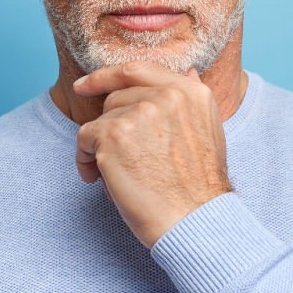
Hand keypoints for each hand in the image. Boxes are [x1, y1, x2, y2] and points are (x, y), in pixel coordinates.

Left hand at [71, 62, 230, 247]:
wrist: (194, 222)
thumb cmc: (199, 189)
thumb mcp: (209, 133)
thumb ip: (191, 102)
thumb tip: (190, 73)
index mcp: (191, 92)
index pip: (139, 70)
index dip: (107, 76)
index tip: (85, 85)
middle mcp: (167, 95)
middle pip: (116, 98)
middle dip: (111, 127)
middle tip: (119, 159)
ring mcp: (139, 112)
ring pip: (100, 120)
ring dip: (100, 147)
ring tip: (115, 175)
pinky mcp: (114, 133)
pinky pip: (84, 138)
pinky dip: (85, 160)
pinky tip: (100, 179)